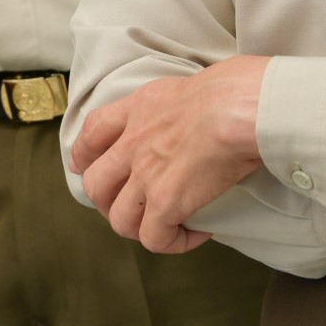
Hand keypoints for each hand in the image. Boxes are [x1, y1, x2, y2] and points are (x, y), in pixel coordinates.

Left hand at [69, 55, 268, 253]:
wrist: (241, 107)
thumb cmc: (235, 88)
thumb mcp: (193, 83)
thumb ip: (181, 104)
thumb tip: (203, 115)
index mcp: (139, 108)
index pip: (92, 131)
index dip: (84, 155)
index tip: (89, 166)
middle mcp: (133, 142)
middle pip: (95, 184)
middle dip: (107, 202)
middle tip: (134, 206)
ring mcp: (145, 174)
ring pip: (118, 218)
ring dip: (139, 227)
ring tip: (166, 225)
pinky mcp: (165, 202)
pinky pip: (153, 238)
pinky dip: (173, 242)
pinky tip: (197, 233)